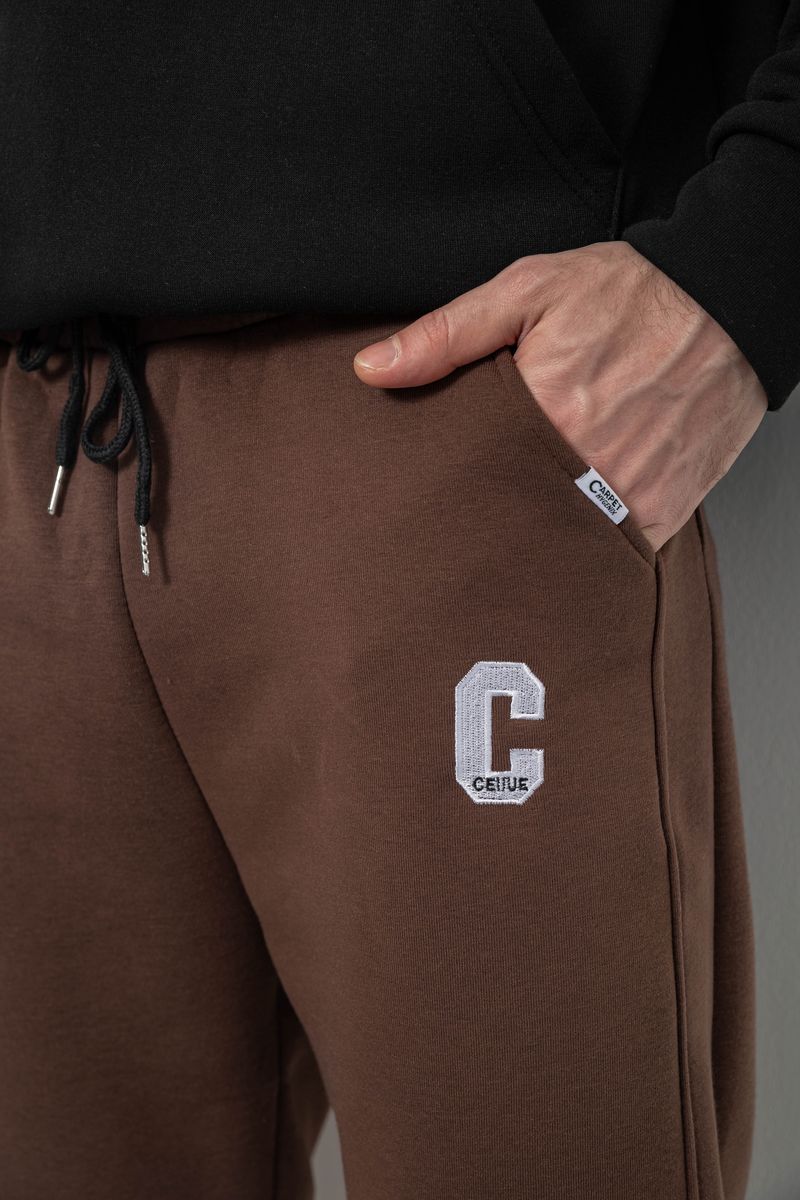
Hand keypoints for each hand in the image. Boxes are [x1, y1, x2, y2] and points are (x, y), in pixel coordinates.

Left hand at [353, 241, 767, 550]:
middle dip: (485, 524)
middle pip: (513, 519)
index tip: (425, 502)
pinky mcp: (665, 511)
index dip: (445, 494)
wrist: (730, 305)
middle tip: (457, 527)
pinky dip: (587, 547)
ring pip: (562, 545)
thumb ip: (446, 335)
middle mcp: (593, 463)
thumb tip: (371, 369)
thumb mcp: (529, 290)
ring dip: (535, 540)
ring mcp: (634, 495)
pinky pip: (612, 551)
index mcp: (548, 411)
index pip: (472, 479)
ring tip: (508, 530)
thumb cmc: (630, 295)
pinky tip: (563, 532)